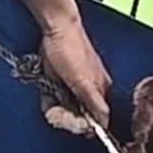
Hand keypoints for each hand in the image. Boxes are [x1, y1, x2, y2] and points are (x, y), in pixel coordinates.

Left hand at [37, 19, 110, 133]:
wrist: (55, 27)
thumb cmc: (70, 48)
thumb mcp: (82, 80)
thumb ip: (94, 102)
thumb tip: (105, 121)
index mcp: (100, 90)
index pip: (97, 120)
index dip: (82, 125)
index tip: (69, 122)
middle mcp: (90, 90)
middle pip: (79, 117)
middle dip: (65, 114)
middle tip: (55, 105)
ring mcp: (75, 86)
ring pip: (65, 108)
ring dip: (54, 104)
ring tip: (51, 90)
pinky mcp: (62, 82)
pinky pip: (55, 98)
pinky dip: (49, 96)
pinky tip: (48, 86)